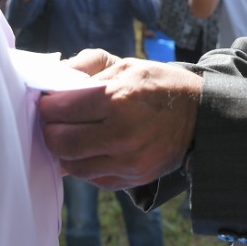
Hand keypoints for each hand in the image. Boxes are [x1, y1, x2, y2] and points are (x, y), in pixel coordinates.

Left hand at [39, 57, 202, 189]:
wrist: (199, 116)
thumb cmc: (158, 85)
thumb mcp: (126, 64)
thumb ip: (86, 65)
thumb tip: (53, 78)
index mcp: (118, 99)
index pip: (61, 109)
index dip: (47, 105)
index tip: (48, 101)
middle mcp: (121, 135)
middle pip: (60, 141)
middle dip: (50, 129)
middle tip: (54, 120)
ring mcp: (127, 162)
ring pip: (72, 164)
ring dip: (64, 149)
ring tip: (71, 133)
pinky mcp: (130, 180)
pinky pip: (91, 177)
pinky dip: (84, 163)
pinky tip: (90, 148)